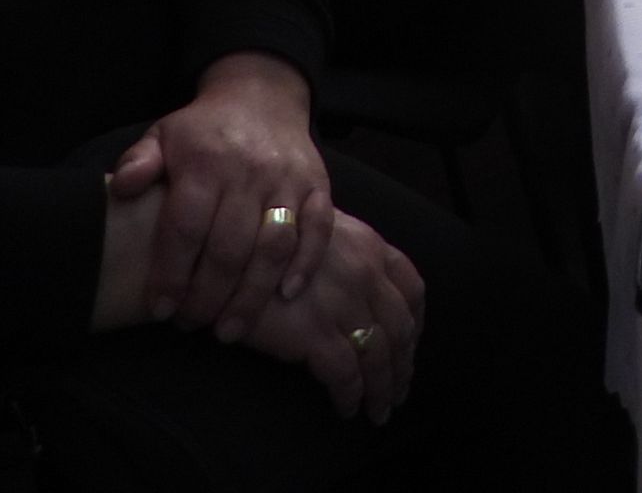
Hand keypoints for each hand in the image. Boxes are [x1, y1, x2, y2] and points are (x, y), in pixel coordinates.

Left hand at [109, 54, 332, 336]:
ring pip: (274, 246)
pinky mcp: (318, 185)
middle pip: (230, 247)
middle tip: (192, 325)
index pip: (186, 227)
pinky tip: (288, 296)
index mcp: (206, 162)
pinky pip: (318, 230)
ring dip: (253, 294)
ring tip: (230, 330)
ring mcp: (288, 179)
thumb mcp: (163, 136)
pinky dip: (306, 264)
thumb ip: (139, 162)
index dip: (171, 273)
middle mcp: (249, 171)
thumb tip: (123, 189)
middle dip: (208, 296)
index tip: (161, 309)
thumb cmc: (204, 131)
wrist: (262, 97)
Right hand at [243, 210, 425, 422]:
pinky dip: (352, 396)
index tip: (411, 344)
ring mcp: (342, 303)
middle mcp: (364, 272)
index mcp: (368, 245)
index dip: (416, 322)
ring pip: (378, 356)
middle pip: (400, 328)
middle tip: (399, 389)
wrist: (225, 254)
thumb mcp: (317, 232)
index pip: (411, 288)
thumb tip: (364, 290)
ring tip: (379, 410)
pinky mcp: (314, 333)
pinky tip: (348, 408)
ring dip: (383, 388)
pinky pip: (346, 374)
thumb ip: (347, 254)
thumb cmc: (264, 242)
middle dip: (403, 364)